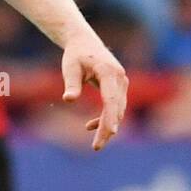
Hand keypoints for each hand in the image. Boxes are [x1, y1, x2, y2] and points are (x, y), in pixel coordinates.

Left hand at [60, 32, 128, 150]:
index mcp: (109, 72)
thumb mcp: (70, 67)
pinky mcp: (119, 87)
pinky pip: (115, 107)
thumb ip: (71, 83)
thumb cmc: (75, 55)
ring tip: (96, 144)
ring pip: (118, 110)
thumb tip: (68, 99)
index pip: (111, 99)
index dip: (110, 117)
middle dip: (108, 129)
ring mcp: (122, 83)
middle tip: (96, 147)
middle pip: (117, 108)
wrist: (84, 43)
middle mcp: (120, 78)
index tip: (109, 133)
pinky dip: (105, 118)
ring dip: (107, 126)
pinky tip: (89, 126)